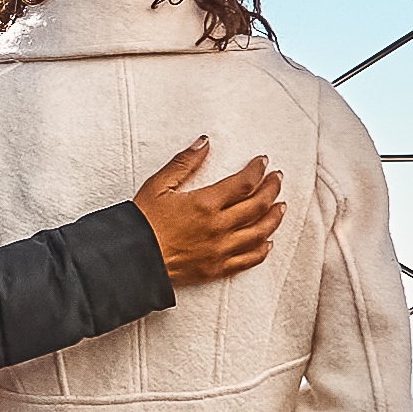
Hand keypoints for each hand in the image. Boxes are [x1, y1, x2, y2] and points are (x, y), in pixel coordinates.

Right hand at [130, 136, 284, 286]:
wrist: (132, 260)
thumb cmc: (142, 222)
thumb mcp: (159, 185)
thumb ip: (184, 163)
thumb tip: (204, 142)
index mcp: (206, 204)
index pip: (243, 183)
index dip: (257, 170)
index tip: (263, 162)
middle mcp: (218, 227)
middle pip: (257, 206)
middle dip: (271, 189)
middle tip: (277, 179)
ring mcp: (220, 250)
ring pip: (259, 233)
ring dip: (273, 218)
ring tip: (280, 207)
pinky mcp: (216, 269)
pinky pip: (247, 261)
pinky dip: (261, 250)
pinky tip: (267, 242)